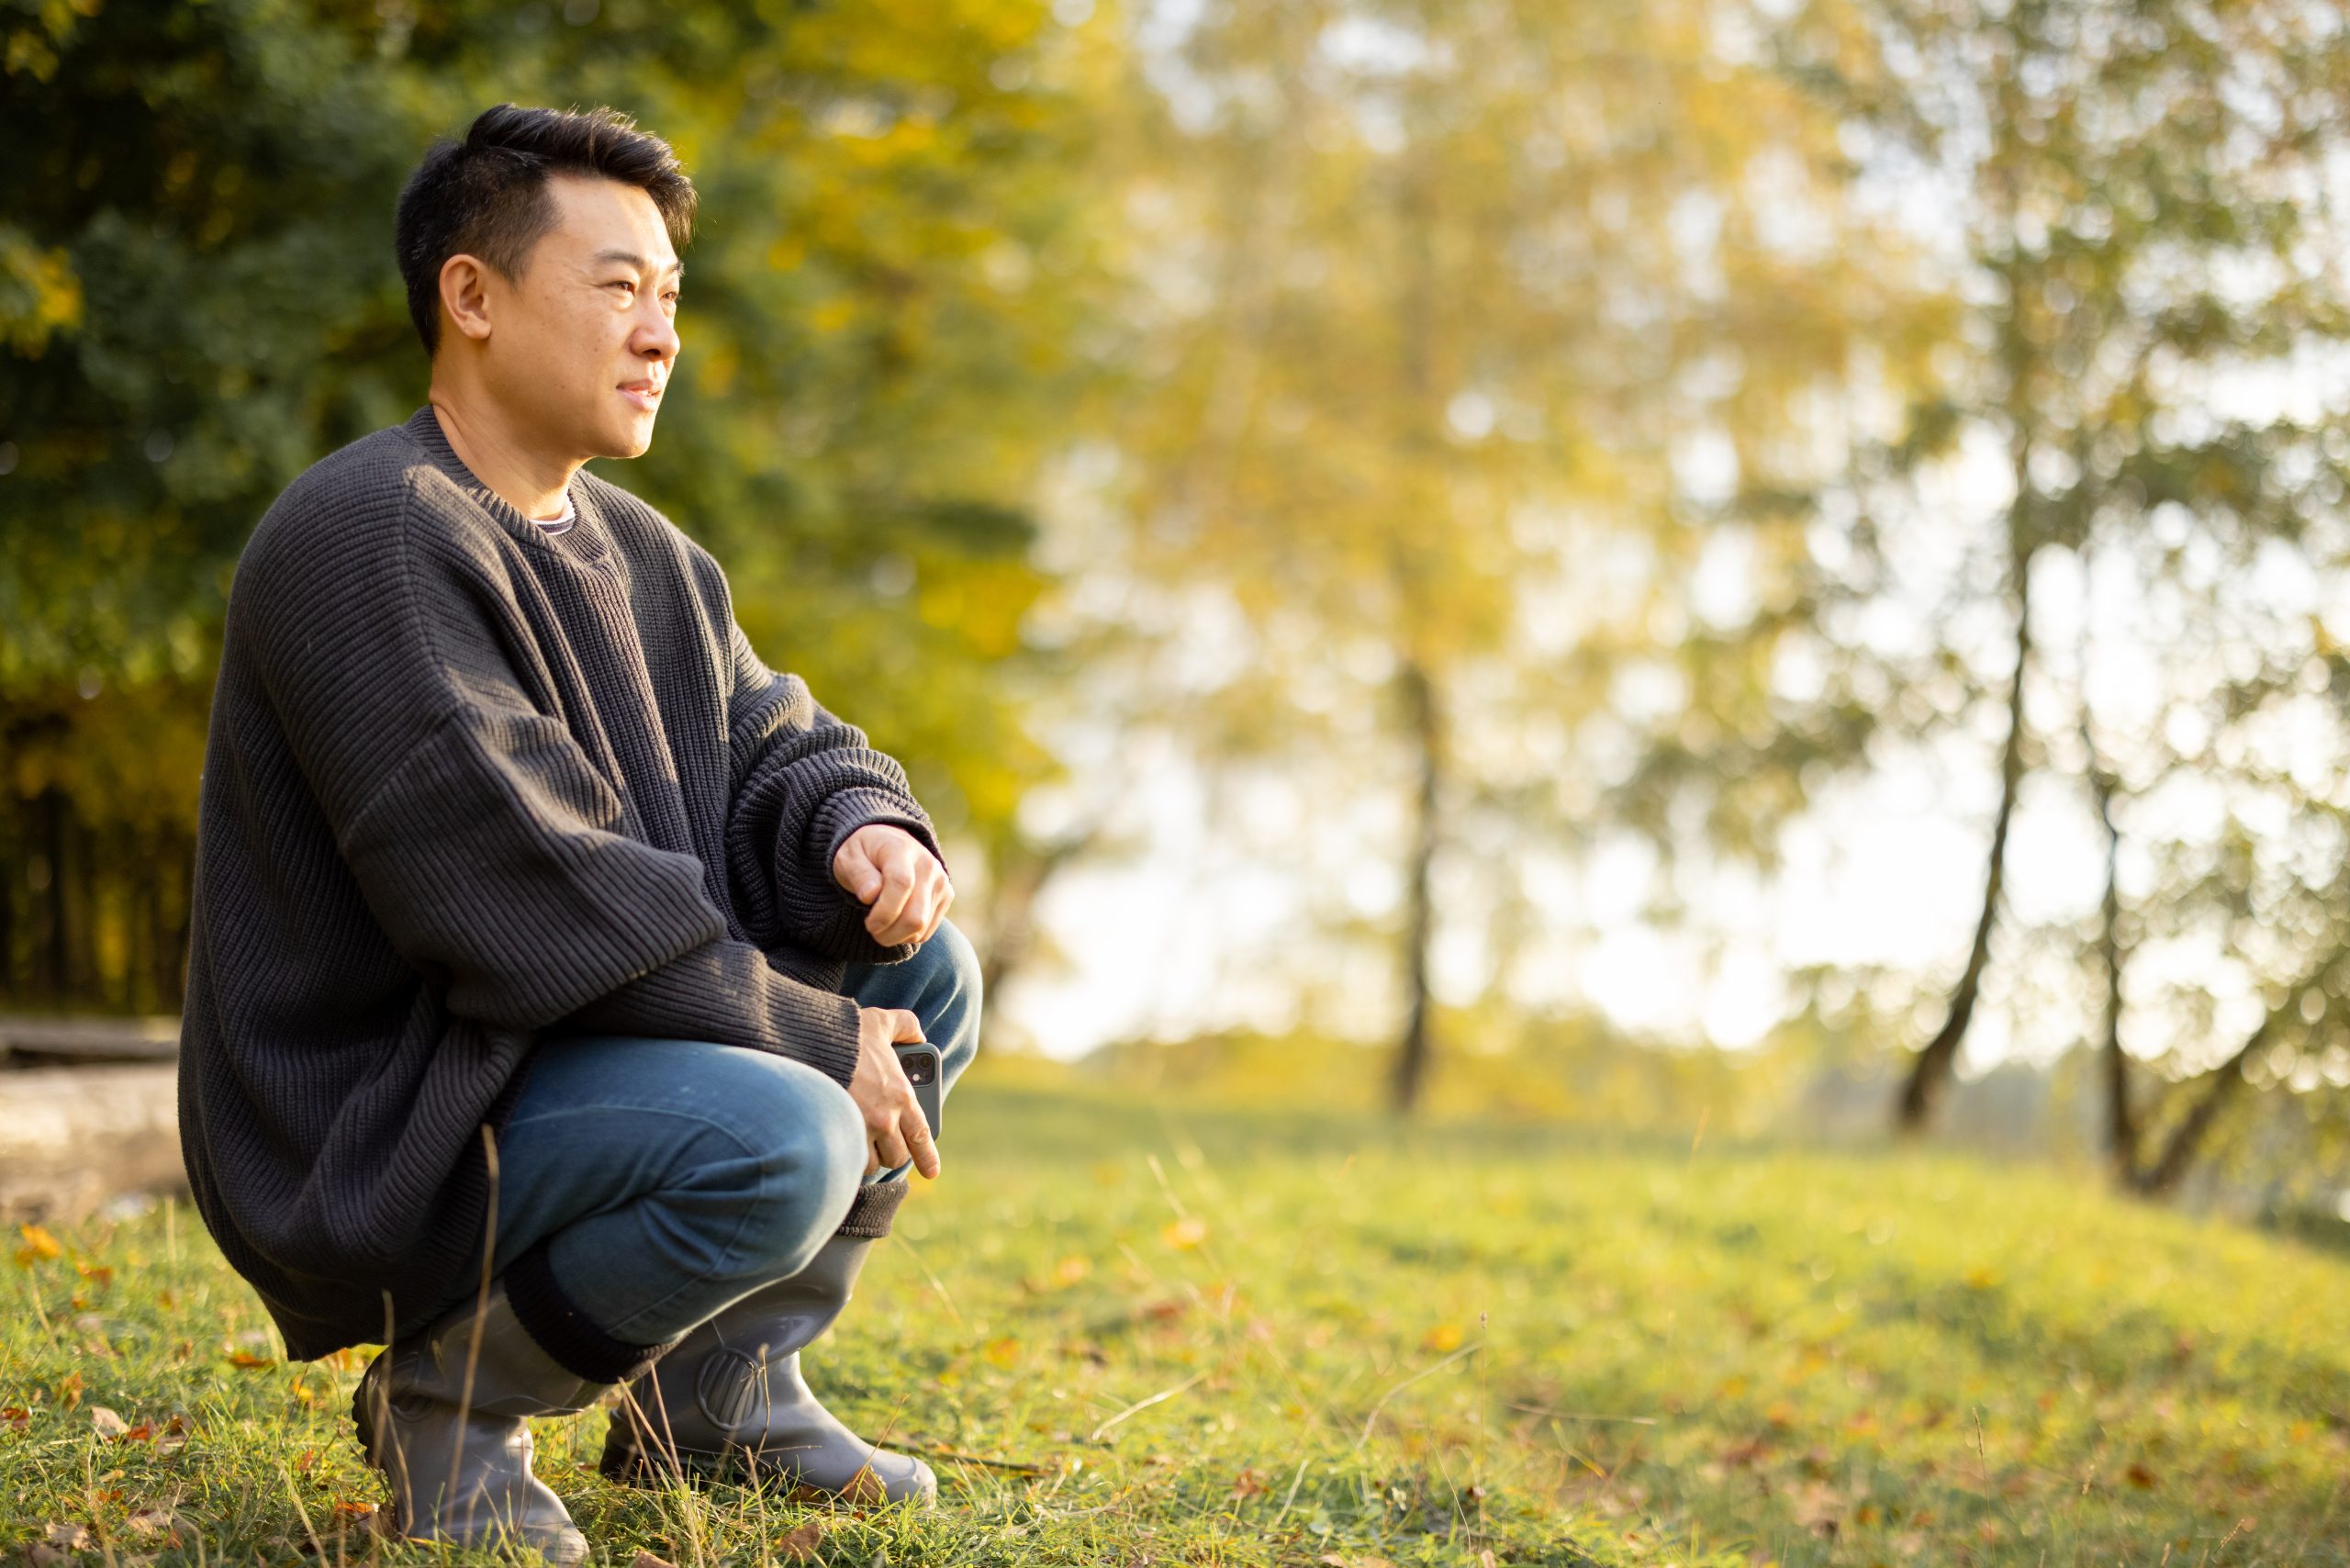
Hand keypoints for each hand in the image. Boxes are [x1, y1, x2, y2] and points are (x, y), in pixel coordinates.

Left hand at [832, 823, 952, 946]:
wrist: (887, 842)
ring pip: (921, 929)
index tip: (869, 923)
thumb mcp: (848, 858)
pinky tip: (895, 920)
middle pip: (916, 916)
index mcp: (901, 850)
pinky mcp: (946, 895)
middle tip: (871, 928)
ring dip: (896, 936)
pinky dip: (908, 935)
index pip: (902, 884)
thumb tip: (870, 895)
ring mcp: (940, 881)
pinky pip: (927, 931)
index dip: (884, 912)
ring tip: (881, 923)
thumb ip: (858, 875)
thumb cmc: (863, 854)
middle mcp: (928, 865)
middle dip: (889, 933)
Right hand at [849, 1006, 940, 1178]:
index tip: (932, 1172)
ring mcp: (859, 1132)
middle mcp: (884, 1120)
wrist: (806, 1045)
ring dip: (869, 1157)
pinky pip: (847, 1161)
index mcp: (901, 1096)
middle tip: (885, 1143)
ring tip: (861, 1144)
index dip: (928, 1158)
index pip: (921, 1136)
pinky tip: (841, 1148)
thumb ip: (905, 1026)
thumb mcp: (881, 1022)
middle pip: (897, 1156)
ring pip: (871, 1163)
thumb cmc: (845, 1035)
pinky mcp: (834, 1137)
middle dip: (893, 1152)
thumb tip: (918, 1034)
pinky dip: (847, 1157)